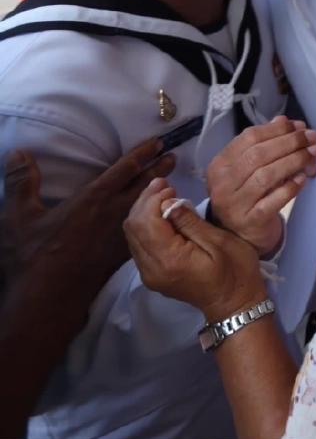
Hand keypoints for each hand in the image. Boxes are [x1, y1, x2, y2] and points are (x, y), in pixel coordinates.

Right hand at [1, 139, 175, 308]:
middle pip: (144, 185)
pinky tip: (160, 221)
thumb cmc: (33, 255)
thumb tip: (18, 152)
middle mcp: (114, 213)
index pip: (124, 169)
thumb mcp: (19, 216)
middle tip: (174, 158)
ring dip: (160, 194)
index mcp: (93, 198)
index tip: (158, 143)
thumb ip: (21, 182)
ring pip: (149, 207)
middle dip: (159, 170)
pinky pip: (147, 232)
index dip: (142, 153)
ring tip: (171, 184)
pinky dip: (156, 220)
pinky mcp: (124, 254)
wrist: (48, 296)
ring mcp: (122, 234)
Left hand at [124, 178, 265, 321]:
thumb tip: (168, 203)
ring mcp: (149, 274)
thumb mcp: (220, 241)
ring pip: (131, 235)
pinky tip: (161, 216)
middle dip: (145, 202)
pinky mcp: (151, 275)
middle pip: (132, 227)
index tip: (171, 186)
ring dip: (143, 212)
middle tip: (164, 185)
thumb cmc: (235, 270)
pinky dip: (145, 225)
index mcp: (169, 260)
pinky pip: (138, 244)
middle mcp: (151, 268)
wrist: (234, 304)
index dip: (153, 199)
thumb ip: (190, 222)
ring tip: (162, 196)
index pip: (145, 222)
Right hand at [205, 117, 315, 255]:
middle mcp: (223, 183)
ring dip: (294, 161)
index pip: (249, 138)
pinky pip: (273, 201)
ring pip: (266, 176)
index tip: (300, 126)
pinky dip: (290, 187)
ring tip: (314, 153)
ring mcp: (235, 204)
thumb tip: (285, 121)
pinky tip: (303, 178)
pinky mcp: (251, 221)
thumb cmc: (246, 195)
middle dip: (289, 143)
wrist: (239, 235)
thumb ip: (263, 144)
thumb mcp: (248, 168)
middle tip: (312, 138)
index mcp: (220, 164)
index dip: (277, 130)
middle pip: (258, 155)